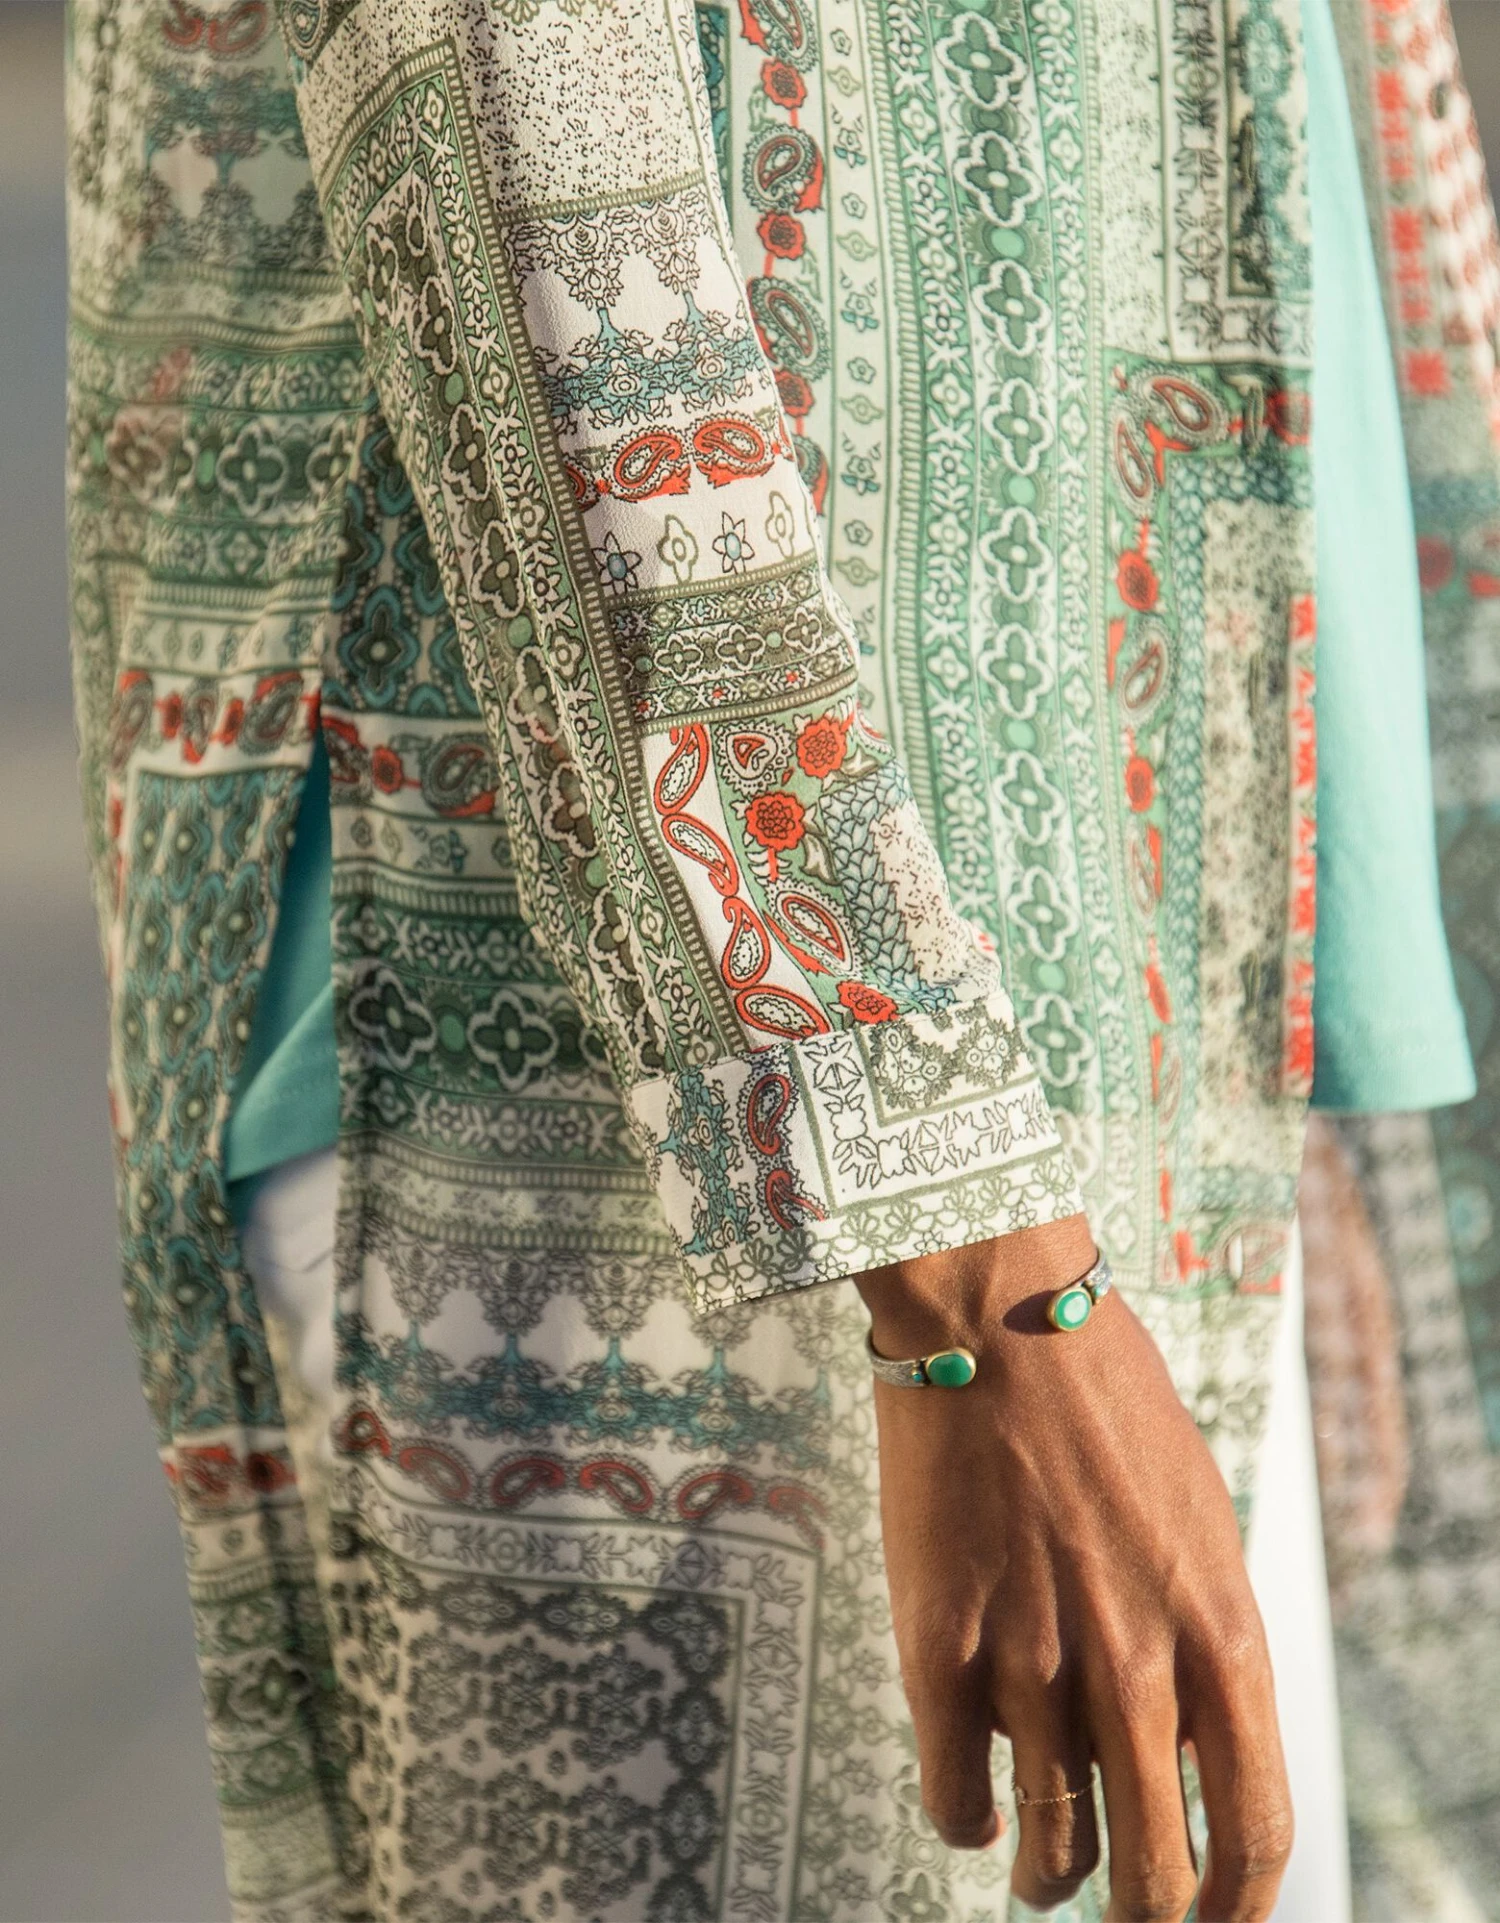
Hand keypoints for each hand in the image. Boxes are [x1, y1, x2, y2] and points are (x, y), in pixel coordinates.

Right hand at [855, 1217, 1292, 1920]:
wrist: (996, 1318)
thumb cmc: (1104, 1403)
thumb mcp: (1198, 1518)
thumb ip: (1202, 1634)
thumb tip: (1185, 1745)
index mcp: (1219, 1629)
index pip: (1255, 1832)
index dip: (1239, 1910)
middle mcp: (1134, 1665)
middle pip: (1154, 1873)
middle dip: (1141, 1915)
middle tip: (1122, 1911)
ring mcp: (1032, 1662)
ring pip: (1051, 1848)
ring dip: (1049, 1881)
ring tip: (1040, 1873)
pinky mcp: (938, 1646)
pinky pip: (955, 1796)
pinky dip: (967, 1825)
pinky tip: (974, 1812)